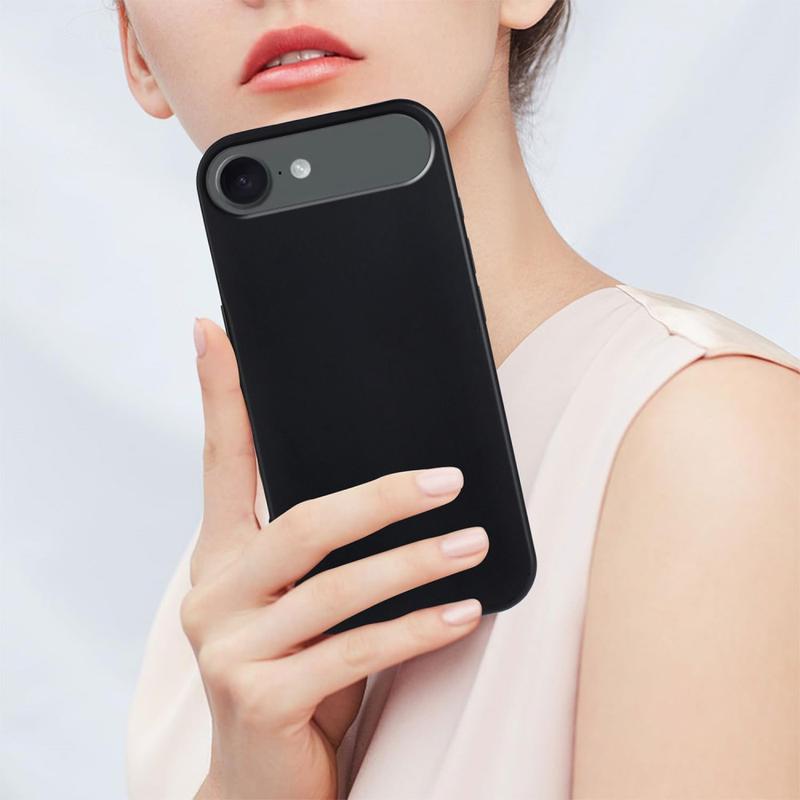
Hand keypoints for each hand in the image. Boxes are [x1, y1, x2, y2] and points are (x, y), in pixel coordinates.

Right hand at [185, 318, 488, 799]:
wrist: (260, 781)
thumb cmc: (294, 674)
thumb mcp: (300, 605)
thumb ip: (321, 556)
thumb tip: (396, 486)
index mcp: (220, 558)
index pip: (221, 461)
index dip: (219, 393)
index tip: (215, 328)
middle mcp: (213, 594)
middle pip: (304, 523)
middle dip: (383, 496)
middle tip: (448, 479)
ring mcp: (229, 649)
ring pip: (338, 588)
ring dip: (415, 562)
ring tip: (473, 543)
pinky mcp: (258, 699)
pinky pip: (357, 650)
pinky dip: (416, 628)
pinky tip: (463, 611)